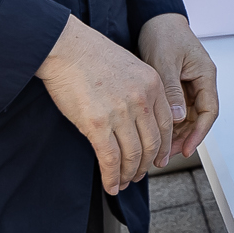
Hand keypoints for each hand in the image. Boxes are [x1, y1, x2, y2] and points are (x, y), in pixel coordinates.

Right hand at [35, 14, 174, 192]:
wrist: (66, 47)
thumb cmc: (91, 55)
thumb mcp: (130, 67)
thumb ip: (141, 90)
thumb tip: (140, 118)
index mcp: (153, 85)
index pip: (167, 125)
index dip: (163, 147)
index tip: (159, 158)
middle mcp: (141, 100)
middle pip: (153, 143)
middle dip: (147, 165)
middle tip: (140, 175)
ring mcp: (120, 113)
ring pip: (133, 155)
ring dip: (130, 174)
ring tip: (124, 182)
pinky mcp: (97, 124)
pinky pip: (110, 159)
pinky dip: (112, 176)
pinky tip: (111, 185)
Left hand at [138, 12, 219, 158]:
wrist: (155, 20)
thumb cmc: (164, 34)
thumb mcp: (166, 62)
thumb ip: (173, 90)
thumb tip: (178, 117)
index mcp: (205, 74)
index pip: (209, 110)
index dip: (200, 133)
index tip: (187, 148)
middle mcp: (200, 82)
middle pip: (198, 118)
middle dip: (184, 138)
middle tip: (167, 155)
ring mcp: (189, 86)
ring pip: (186, 118)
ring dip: (175, 133)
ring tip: (159, 149)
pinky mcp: (177, 87)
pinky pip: (176, 110)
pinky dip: (168, 123)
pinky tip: (156, 133)